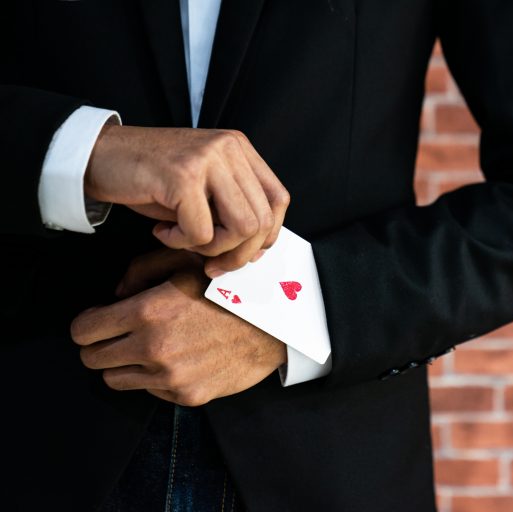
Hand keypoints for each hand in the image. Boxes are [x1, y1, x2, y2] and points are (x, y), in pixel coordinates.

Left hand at [70, 250, 287, 406]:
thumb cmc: (230, 290)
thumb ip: (141, 269)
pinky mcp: (185, 396)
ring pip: (115, 379)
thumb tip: (116, 293)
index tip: (100, 319)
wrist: (273, 325)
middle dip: (101, 344)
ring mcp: (169, 376)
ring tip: (149, 346)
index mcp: (148, 311)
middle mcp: (153, 348)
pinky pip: (149, 390)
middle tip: (120, 334)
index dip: (88, 323)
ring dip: (124, 363)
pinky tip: (177, 358)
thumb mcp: (186, 263)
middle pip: (92, 359)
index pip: (84, 331)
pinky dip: (154, 377)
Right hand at [85, 125, 289, 276]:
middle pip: (262, 220)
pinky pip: (201, 232)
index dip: (267, 236)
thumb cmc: (151, 180)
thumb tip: (258, 251)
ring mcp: (207, 159)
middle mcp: (228, 148)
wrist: (98, 157)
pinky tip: (162, 232)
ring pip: (241, 228)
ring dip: (213, 249)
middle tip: (212, 264)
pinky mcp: (182, 176)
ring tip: (185, 242)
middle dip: (239, 255)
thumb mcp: (202, 189)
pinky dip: (181, 244)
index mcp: (239, 148)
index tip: (243, 254)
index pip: (278, 200)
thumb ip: (232, 209)